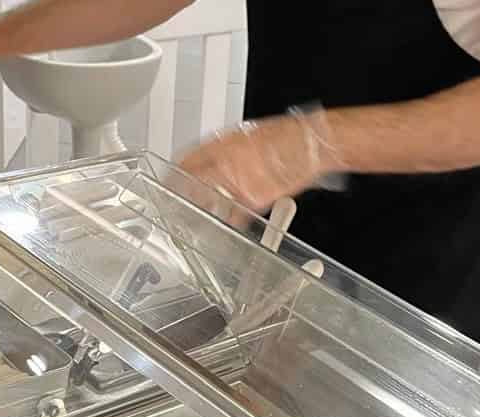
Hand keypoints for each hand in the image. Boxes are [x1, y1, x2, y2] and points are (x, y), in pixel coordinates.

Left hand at [178, 111, 340, 211]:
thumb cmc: (283, 136)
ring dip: (205, 210)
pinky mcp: (255, 200)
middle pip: (195, 184)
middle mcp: (228, 164)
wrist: (308, 145)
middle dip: (184, 196)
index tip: (170, 180)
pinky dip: (232, 218)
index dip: (177, 172)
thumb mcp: (247, 134)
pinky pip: (236, 214)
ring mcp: (240, 184)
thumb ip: (227, 148)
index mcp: (224, 143)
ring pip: (213, 202)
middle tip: (177, 204)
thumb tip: (214, 159)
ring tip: (199, 216)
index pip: (190, 160)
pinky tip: (229, 220)